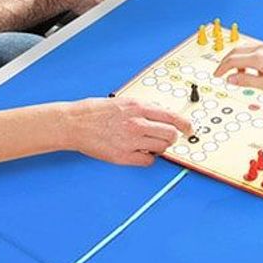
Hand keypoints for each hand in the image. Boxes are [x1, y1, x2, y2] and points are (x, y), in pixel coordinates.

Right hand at [66, 97, 189, 165]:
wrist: (74, 124)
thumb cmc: (94, 112)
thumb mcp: (122, 101)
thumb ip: (143, 108)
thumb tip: (162, 114)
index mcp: (137, 107)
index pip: (172, 116)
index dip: (185, 124)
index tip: (189, 129)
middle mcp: (136, 124)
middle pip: (170, 134)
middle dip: (172, 137)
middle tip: (168, 138)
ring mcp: (130, 141)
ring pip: (161, 148)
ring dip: (159, 146)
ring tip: (148, 143)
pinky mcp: (123, 156)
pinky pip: (148, 161)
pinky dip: (148, 157)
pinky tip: (139, 151)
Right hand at [212, 39, 262, 91]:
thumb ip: (246, 81)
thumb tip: (231, 79)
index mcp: (258, 58)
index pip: (232, 60)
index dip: (221, 68)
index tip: (217, 75)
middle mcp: (262, 48)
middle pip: (235, 51)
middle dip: (226, 62)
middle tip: (222, 72)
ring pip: (245, 48)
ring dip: (238, 59)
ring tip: (242, 74)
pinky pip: (255, 48)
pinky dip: (248, 56)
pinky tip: (255, 68)